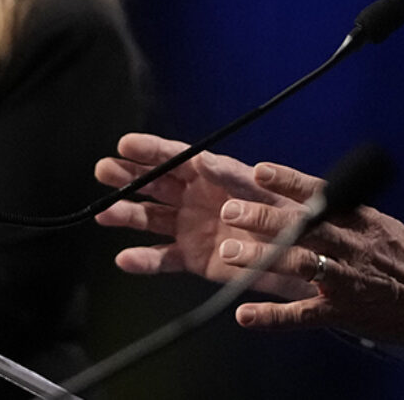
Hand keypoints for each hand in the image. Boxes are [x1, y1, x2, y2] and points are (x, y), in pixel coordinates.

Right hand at [94, 133, 314, 299]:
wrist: (299, 255)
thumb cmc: (285, 214)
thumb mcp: (262, 189)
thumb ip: (232, 177)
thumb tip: (203, 161)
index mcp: (212, 175)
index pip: (175, 157)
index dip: (150, 150)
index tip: (125, 144)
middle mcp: (195, 198)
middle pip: (154, 184)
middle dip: (127, 176)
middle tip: (104, 170)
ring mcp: (190, 227)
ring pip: (150, 219)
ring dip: (126, 215)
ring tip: (104, 214)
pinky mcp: (192, 257)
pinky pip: (163, 258)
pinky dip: (144, 260)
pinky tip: (125, 258)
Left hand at [218, 162, 403, 354]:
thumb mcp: (388, 227)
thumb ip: (353, 217)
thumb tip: (319, 200)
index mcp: (364, 221)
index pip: (321, 195)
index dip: (288, 183)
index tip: (259, 171)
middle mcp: (353, 246)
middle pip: (301, 228)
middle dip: (263, 218)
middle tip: (230, 211)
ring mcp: (346, 280)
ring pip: (296, 264)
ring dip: (259, 258)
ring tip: (228, 253)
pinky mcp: (343, 312)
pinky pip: (301, 315)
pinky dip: (271, 317)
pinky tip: (244, 316)